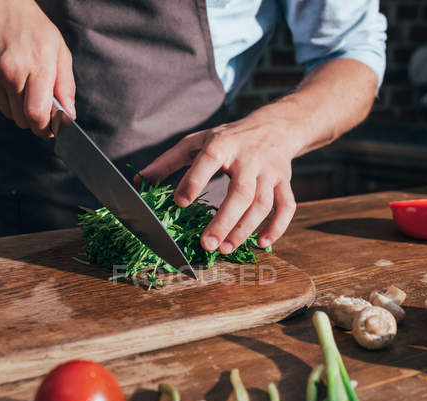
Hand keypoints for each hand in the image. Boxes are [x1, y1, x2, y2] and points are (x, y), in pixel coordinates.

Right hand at [0, 0, 75, 136]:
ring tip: (24, 84)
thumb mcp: (59, 50)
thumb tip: (69, 115)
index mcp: (35, 66)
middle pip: (22, 120)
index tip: (51, 129)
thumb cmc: (33, 26)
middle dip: (34, 121)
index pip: (37, 115)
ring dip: (19, 108)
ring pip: (8, 113)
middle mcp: (10, 72)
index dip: (45, 128)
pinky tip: (7, 75)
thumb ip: (65, 85)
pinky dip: (4, 96)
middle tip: (42, 109)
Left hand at [138, 106, 298, 253]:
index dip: (195, 181)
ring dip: (245, 228)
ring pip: (263, 203)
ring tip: (226, 249)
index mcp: (222, 145)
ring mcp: (270, 172)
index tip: (180, 202)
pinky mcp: (284, 182)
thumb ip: (168, 161)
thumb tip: (140, 181)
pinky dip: (278, 227)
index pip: (208, 161)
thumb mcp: (197, 141)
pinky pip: (286, 206)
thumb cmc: (228, 138)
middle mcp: (249, 158)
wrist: (275, 126)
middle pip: (241, 192)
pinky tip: (262, 243)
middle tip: (207, 244)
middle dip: (224, 220)